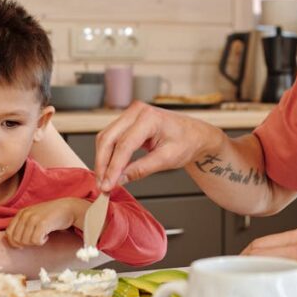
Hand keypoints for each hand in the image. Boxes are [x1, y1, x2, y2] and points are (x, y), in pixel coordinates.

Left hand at [5, 198, 89, 247]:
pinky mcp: (42, 224)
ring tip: (42, 236)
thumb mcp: (33, 216)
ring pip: (26, 241)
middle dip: (25, 244)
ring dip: (34, 243)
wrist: (68, 208)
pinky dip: (41, 242)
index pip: (9, 233)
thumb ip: (23, 224)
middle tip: (36, 240)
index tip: (22, 246)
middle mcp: (25, 215)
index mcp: (21, 213)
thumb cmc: (51, 215)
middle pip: (16, 239)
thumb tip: (13, 242)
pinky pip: (36, 241)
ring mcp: (34, 219)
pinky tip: (47, 236)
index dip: (14, 243)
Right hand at [94, 102, 222, 191]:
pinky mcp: (127, 122)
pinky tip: (110, 170)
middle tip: (103, 185)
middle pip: (108, 138)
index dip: (113, 167)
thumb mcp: (167, 159)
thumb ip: (142, 169)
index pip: (124, 145)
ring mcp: (130, 115)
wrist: (194, 135)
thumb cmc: (187, 142)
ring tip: (105, 180)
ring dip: (103, 160)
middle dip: (103, 164)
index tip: (108, 184)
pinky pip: (111, 138)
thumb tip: (120, 180)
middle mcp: (136, 112)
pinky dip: (108, 155)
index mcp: (149, 117)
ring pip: (106, 138)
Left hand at [241, 228, 296, 296]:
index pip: (258, 244)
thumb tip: (267, 277)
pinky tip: (260, 295)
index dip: (242, 260)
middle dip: (240, 267)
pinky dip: (263, 282)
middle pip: (253, 250)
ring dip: (247, 275)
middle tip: (233, 284)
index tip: (236, 273)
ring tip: (242, 291)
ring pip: (260, 260)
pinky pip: (275, 274)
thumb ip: (293, 262)